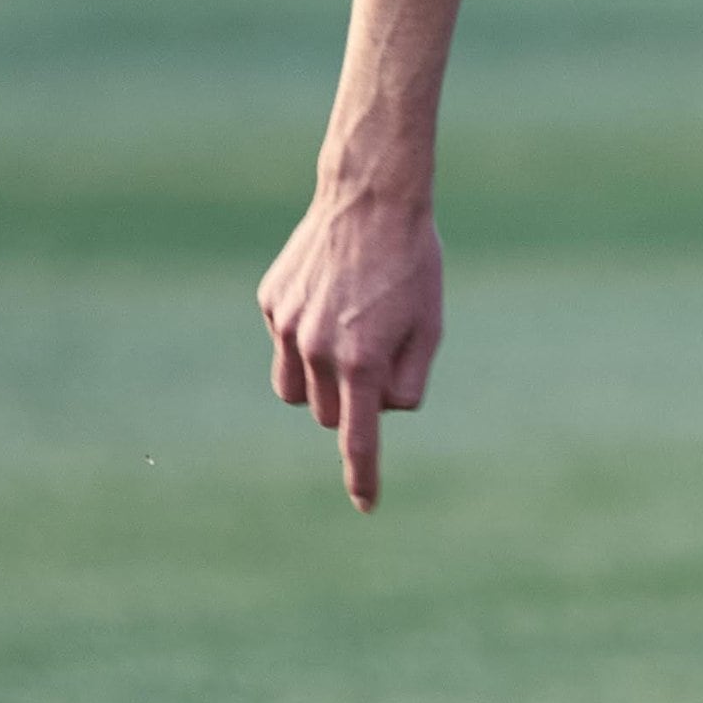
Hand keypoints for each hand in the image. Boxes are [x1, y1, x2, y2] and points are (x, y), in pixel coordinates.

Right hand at [256, 182, 443, 511]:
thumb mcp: (430, 328)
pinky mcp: (271, 302)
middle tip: (380, 357)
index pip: (359, 438)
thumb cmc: (413, 265)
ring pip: (295, 391)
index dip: (363, 476)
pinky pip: (286, 342)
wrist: (372, 198)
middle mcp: (316, 349)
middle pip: (330, 414)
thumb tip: (380, 410)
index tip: (367, 505)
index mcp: (361, 361)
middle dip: (354, 403)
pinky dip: (306, 337)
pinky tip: (331, 297)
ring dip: (321, 382)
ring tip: (349, 337)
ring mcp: (287, 325)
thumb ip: (408, 382)